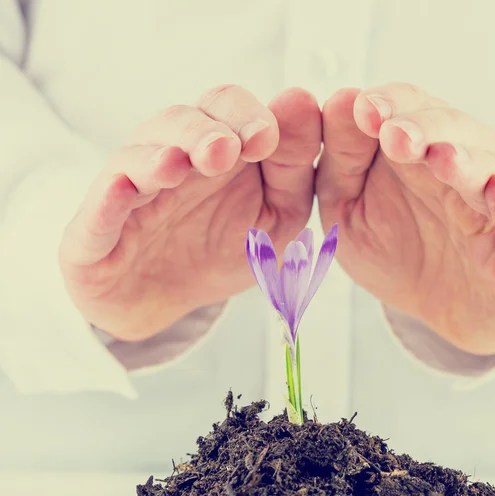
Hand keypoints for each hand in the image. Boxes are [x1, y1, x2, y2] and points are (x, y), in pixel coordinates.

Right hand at [59, 86, 320, 340]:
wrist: (166, 301)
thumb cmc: (224, 249)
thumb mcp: (277, 216)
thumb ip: (293, 169)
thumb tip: (302, 101)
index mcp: (217, 150)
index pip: (227, 108)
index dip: (246, 116)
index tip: (266, 139)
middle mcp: (171, 159)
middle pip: (180, 122)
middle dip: (204, 132)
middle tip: (225, 151)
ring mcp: (130, 193)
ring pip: (136, 157)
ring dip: (159, 156)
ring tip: (179, 165)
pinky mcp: (96, 232)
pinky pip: (98, 210)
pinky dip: (108, 198)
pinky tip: (122, 189)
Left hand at [317, 85, 494, 354]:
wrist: (447, 309)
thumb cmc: (396, 252)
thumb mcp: (347, 211)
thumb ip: (340, 163)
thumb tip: (340, 100)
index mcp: (412, 153)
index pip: (405, 109)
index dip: (388, 103)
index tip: (362, 107)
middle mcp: (456, 167)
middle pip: (447, 128)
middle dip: (420, 127)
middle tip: (393, 133)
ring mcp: (490, 204)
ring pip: (485, 167)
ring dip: (463, 158)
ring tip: (439, 157)